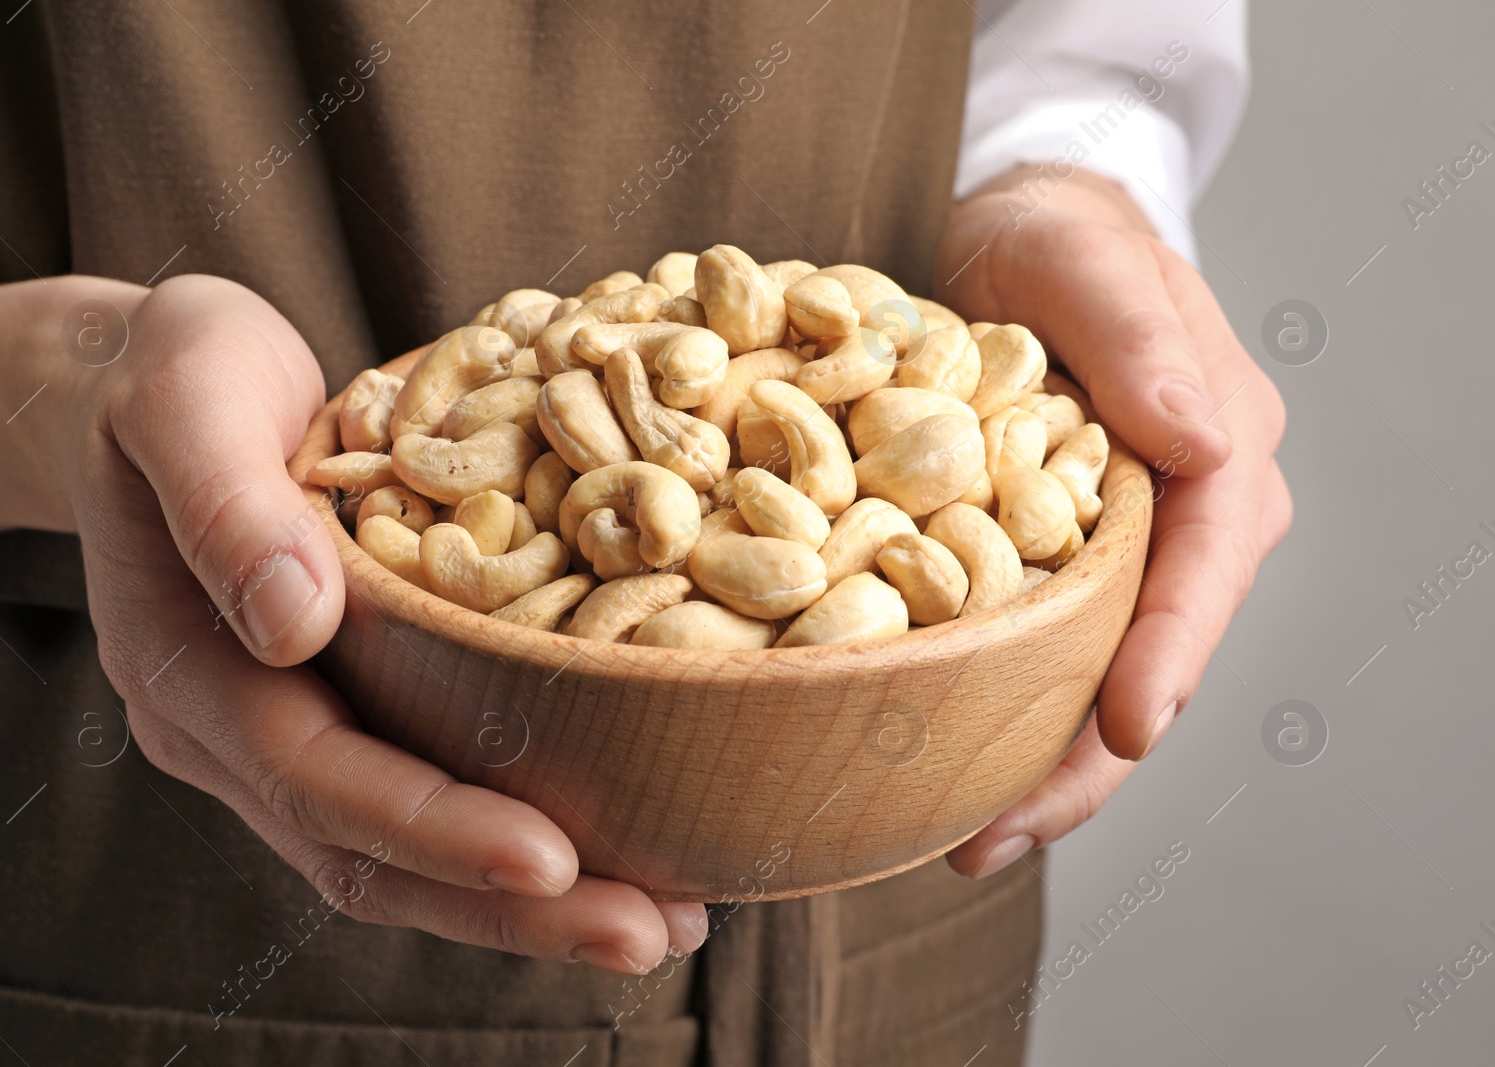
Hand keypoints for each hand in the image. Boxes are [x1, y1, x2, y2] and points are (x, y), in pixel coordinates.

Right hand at [51, 274, 704, 969]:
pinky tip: (616, 845)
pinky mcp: (343, 709)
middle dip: (511, 909)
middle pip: (371, 855)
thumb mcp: (184, 391)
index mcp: (189, 670)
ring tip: (665, 920)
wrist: (157, 381)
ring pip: (403, 853)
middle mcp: (235, 729)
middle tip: (655, 933)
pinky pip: (425, 794)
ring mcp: (288, 730)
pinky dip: (511, 835)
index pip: (319, 778)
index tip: (552, 862)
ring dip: (527, 903)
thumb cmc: (172, 372)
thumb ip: (226, 501)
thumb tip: (296, 620)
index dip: (435, 828)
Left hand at [931, 168, 1290, 877]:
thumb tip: (1207, 437)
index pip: (1208, 565)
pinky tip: (941, 774)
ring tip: (962, 842)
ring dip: (1034, 765)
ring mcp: (1122, 551)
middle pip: (1152, 657)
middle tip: (998, 836)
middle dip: (1085, 759)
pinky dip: (998, 715)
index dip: (1169, 653)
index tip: (1125, 731)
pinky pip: (1042, 654)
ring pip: (1093, 678)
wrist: (1017, 237)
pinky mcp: (1058, 563)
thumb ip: (1140, 337)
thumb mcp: (1086, 261)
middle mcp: (1184, 518)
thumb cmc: (1059, 237)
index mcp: (1218, 451)